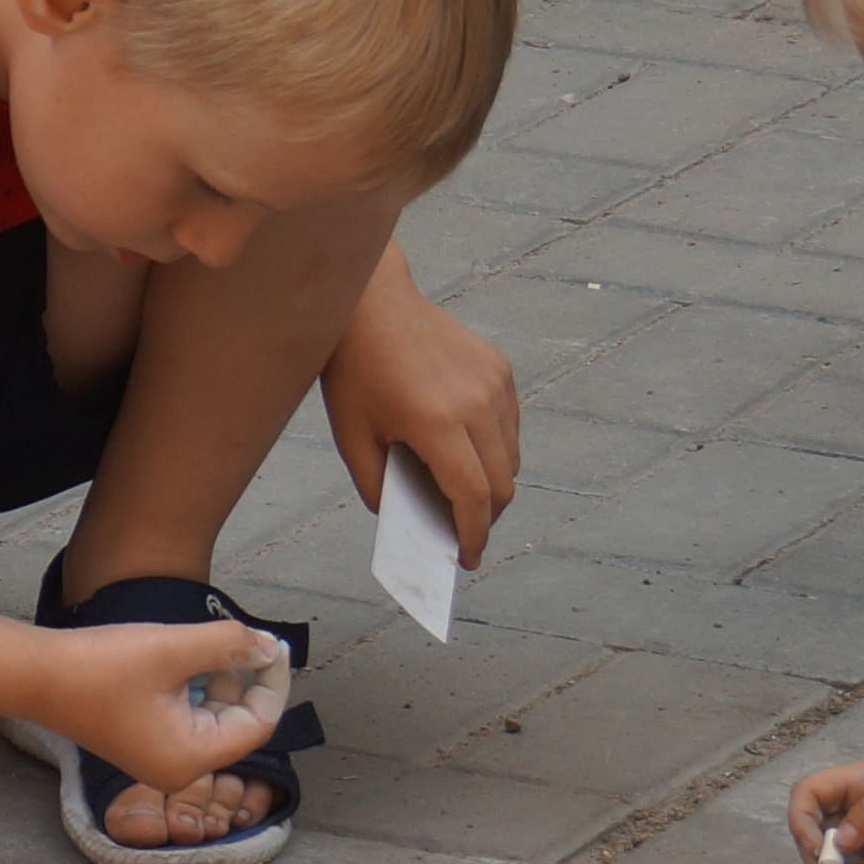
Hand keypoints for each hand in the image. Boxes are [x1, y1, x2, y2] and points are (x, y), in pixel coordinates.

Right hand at [40, 616, 290, 815]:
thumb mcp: (172, 648)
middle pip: (238, 722)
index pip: (258, 724)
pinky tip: (187, 656)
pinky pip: (188, 715)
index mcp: (190, 758)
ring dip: (220, 678)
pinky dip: (196, 686)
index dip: (272, 681)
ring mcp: (159, 757)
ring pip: (213, 716)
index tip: (273, 642)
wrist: (32, 675)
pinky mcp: (144, 741)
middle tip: (245, 634)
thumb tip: (269, 647)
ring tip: (212, 640)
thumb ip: (229, 644)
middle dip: (246, 677)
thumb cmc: (98, 666)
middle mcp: (178, 769)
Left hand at [320, 257, 520, 566]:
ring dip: (492, 486)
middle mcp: (476, 402)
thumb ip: (379, 488)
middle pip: (501, 483)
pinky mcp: (500, 369)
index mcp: (436, 422)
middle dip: (485, 519)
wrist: (371, 304)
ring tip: (461, 500)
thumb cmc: (353, 373)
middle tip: (462, 535)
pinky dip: (494, 452)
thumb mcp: (352, 438)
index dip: (472, 535)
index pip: (472, 495)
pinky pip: (509, 427)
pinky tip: (464, 457)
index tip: (466, 559)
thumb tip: (409, 521)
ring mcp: (494, 383)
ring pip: (511, 458)